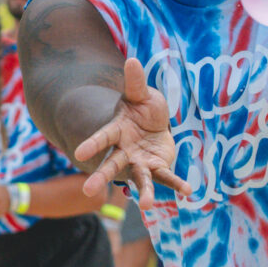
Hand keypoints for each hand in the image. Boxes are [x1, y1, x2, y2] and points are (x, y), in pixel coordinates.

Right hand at [73, 56, 187, 200]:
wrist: (153, 126)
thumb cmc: (141, 110)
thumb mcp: (140, 95)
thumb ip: (136, 83)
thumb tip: (132, 60)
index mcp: (116, 132)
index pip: (102, 138)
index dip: (92, 145)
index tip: (79, 154)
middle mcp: (124, 151)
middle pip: (111, 164)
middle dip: (101, 176)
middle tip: (88, 190)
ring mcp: (140, 162)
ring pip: (140, 178)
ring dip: (144, 192)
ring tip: (147, 206)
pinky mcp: (157, 168)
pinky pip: (167, 177)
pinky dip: (177, 184)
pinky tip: (188, 191)